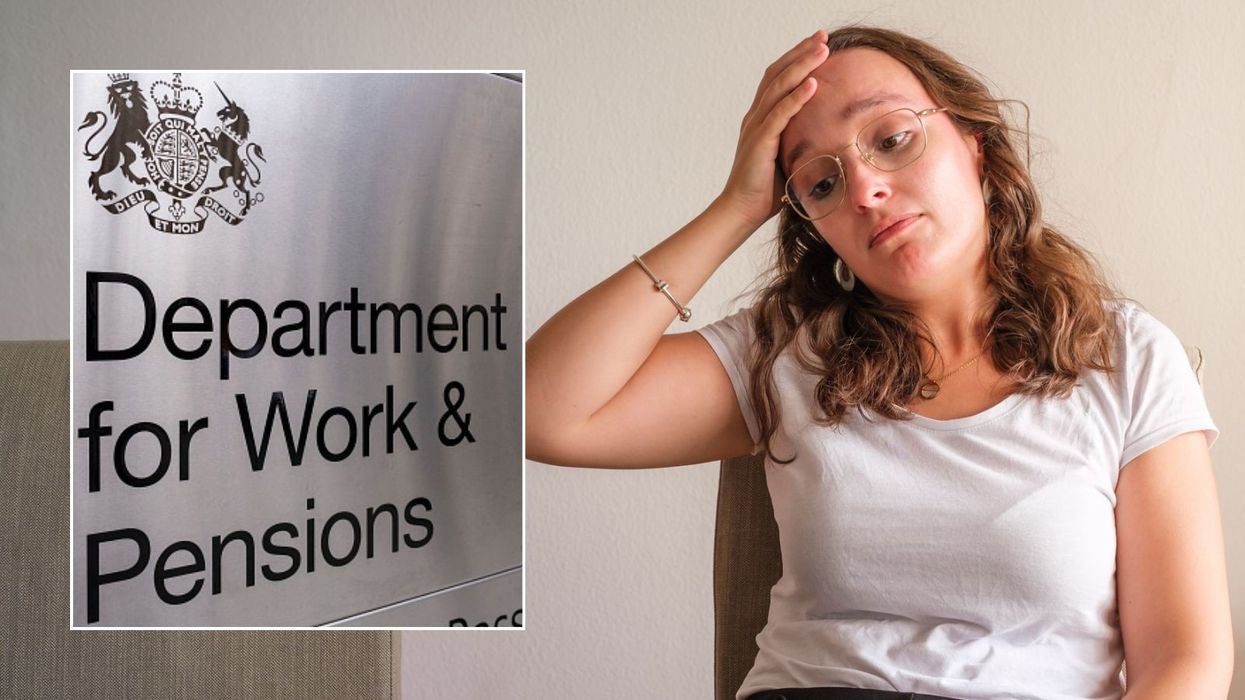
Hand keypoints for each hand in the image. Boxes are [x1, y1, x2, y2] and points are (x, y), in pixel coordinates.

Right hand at [719, 30, 828, 229]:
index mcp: (761, 118)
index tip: (818, 44)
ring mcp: (755, 127)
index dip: (797, 59)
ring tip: (822, 50)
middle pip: (778, 74)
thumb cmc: (766, 189)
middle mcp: (755, 116)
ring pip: (779, 87)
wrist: (742, 211)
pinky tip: (813, 83)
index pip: (778, 79)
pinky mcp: (760, 141)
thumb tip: (825, 134)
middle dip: (801, 53)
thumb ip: (798, 139)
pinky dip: (796, 97)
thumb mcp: (786, 156)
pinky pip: (780, 114)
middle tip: (822, 36)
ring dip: (801, 66)